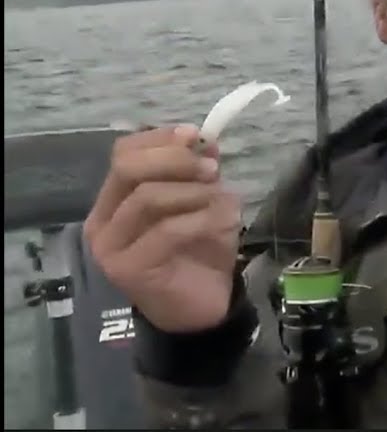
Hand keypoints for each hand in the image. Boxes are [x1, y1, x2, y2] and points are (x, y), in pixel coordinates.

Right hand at [84, 124, 241, 333]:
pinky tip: (224, 222)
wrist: (202, 309)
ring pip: (148, 197)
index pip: (123, 153)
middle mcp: (103, 221)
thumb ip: (198, 173)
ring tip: (224, 203)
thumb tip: (205, 141)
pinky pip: (167, 230)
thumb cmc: (199, 251)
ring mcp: (111, 247)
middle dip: (175, 160)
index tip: (197, 135)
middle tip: (211, 170)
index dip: (160, 138)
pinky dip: (202, 219)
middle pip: (127, 168)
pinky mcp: (129, 269)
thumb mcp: (204, 202)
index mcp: (114, 200)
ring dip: (194, 192)